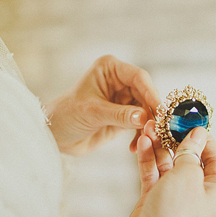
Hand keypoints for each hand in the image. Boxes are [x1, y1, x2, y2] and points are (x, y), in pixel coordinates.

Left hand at [45, 56, 159, 154]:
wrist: (56, 135)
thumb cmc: (66, 115)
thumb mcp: (93, 113)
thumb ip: (120, 114)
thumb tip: (144, 117)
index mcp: (110, 69)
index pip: (138, 77)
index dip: (150, 92)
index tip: (159, 109)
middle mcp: (120, 81)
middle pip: (146, 94)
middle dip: (152, 112)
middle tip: (157, 128)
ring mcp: (124, 99)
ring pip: (147, 110)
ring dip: (148, 126)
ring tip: (147, 139)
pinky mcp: (126, 116)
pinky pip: (141, 124)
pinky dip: (141, 135)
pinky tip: (134, 147)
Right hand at [118, 122, 215, 216]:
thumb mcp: (188, 176)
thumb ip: (191, 152)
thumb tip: (198, 134)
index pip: (214, 157)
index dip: (204, 138)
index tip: (191, 120)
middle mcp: (198, 193)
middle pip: (190, 158)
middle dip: (176, 139)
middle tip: (165, 120)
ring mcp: (175, 196)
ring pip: (169, 164)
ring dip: (160, 146)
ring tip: (149, 126)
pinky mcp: (155, 200)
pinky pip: (153, 173)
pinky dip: (149, 159)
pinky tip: (143, 143)